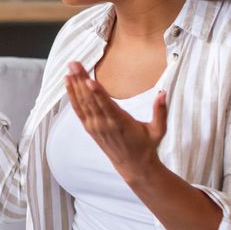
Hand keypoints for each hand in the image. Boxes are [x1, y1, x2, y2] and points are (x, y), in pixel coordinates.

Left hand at [65, 62, 167, 181]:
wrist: (133, 165)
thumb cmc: (146, 146)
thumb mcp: (158, 130)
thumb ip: (160, 112)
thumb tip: (162, 94)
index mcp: (121, 123)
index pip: (107, 106)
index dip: (97, 93)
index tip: (89, 80)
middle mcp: (104, 124)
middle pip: (91, 100)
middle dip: (81, 81)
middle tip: (74, 64)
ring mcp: (95, 126)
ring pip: (82, 103)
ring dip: (75, 85)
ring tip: (70, 69)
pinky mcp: (90, 128)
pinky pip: (78, 110)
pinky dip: (72, 97)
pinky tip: (68, 84)